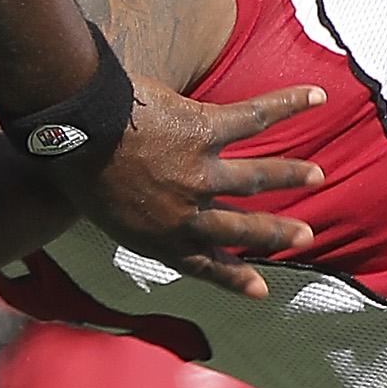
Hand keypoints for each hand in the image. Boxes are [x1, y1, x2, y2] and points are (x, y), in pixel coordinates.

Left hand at [59, 77, 325, 300]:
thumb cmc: (69, 168)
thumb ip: (127, 215)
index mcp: (157, 236)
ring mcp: (200, 172)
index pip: (203, 263)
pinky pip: (256, 117)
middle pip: (241, 227)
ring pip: (257, 176)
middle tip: (305, 236)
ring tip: (316, 175)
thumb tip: (129, 207)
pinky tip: (316, 97)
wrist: (70, 133)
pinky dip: (288, 103)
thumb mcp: (97, 212)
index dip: (233, 276)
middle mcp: (186, 211)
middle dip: (275, 232)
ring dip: (290, 174)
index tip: (260, 290)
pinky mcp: (207, 130)